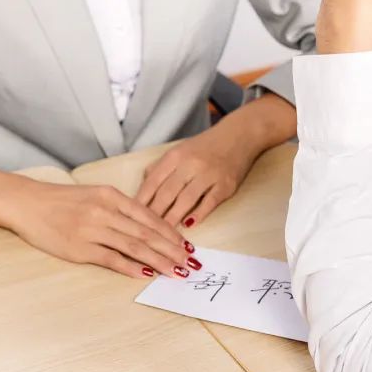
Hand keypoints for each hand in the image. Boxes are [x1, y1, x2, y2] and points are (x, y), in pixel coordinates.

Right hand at [0, 169, 199, 278]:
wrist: (27, 203)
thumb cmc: (62, 200)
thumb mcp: (95, 195)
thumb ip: (121, 209)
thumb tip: (148, 227)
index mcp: (112, 196)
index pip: (150, 216)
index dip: (171, 233)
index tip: (187, 246)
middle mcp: (105, 211)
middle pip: (147, 233)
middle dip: (172, 250)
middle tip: (189, 262)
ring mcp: (92, 230)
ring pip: (134, 246)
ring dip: (158, 261)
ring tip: (174, 271)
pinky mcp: (80, 248)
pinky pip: (111, 259)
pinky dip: (131, 268)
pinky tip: (146, 274)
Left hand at [136, 94, 295, 228]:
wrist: (239, 136)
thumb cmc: (205, 146)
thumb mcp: (179, 150)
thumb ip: (160, 167)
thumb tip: (144, 188)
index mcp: (175, 156)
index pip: (152, 182)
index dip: (141, 201)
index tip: (131, 217)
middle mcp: (190, 164)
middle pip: (167, 193)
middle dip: (154, 214)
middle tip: (144, 232)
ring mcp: (209, 175)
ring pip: (186, 200)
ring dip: (173, 218)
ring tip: (163, 235)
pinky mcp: (225, 185)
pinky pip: (209, 202)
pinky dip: (198, 214)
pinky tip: (189, 225)